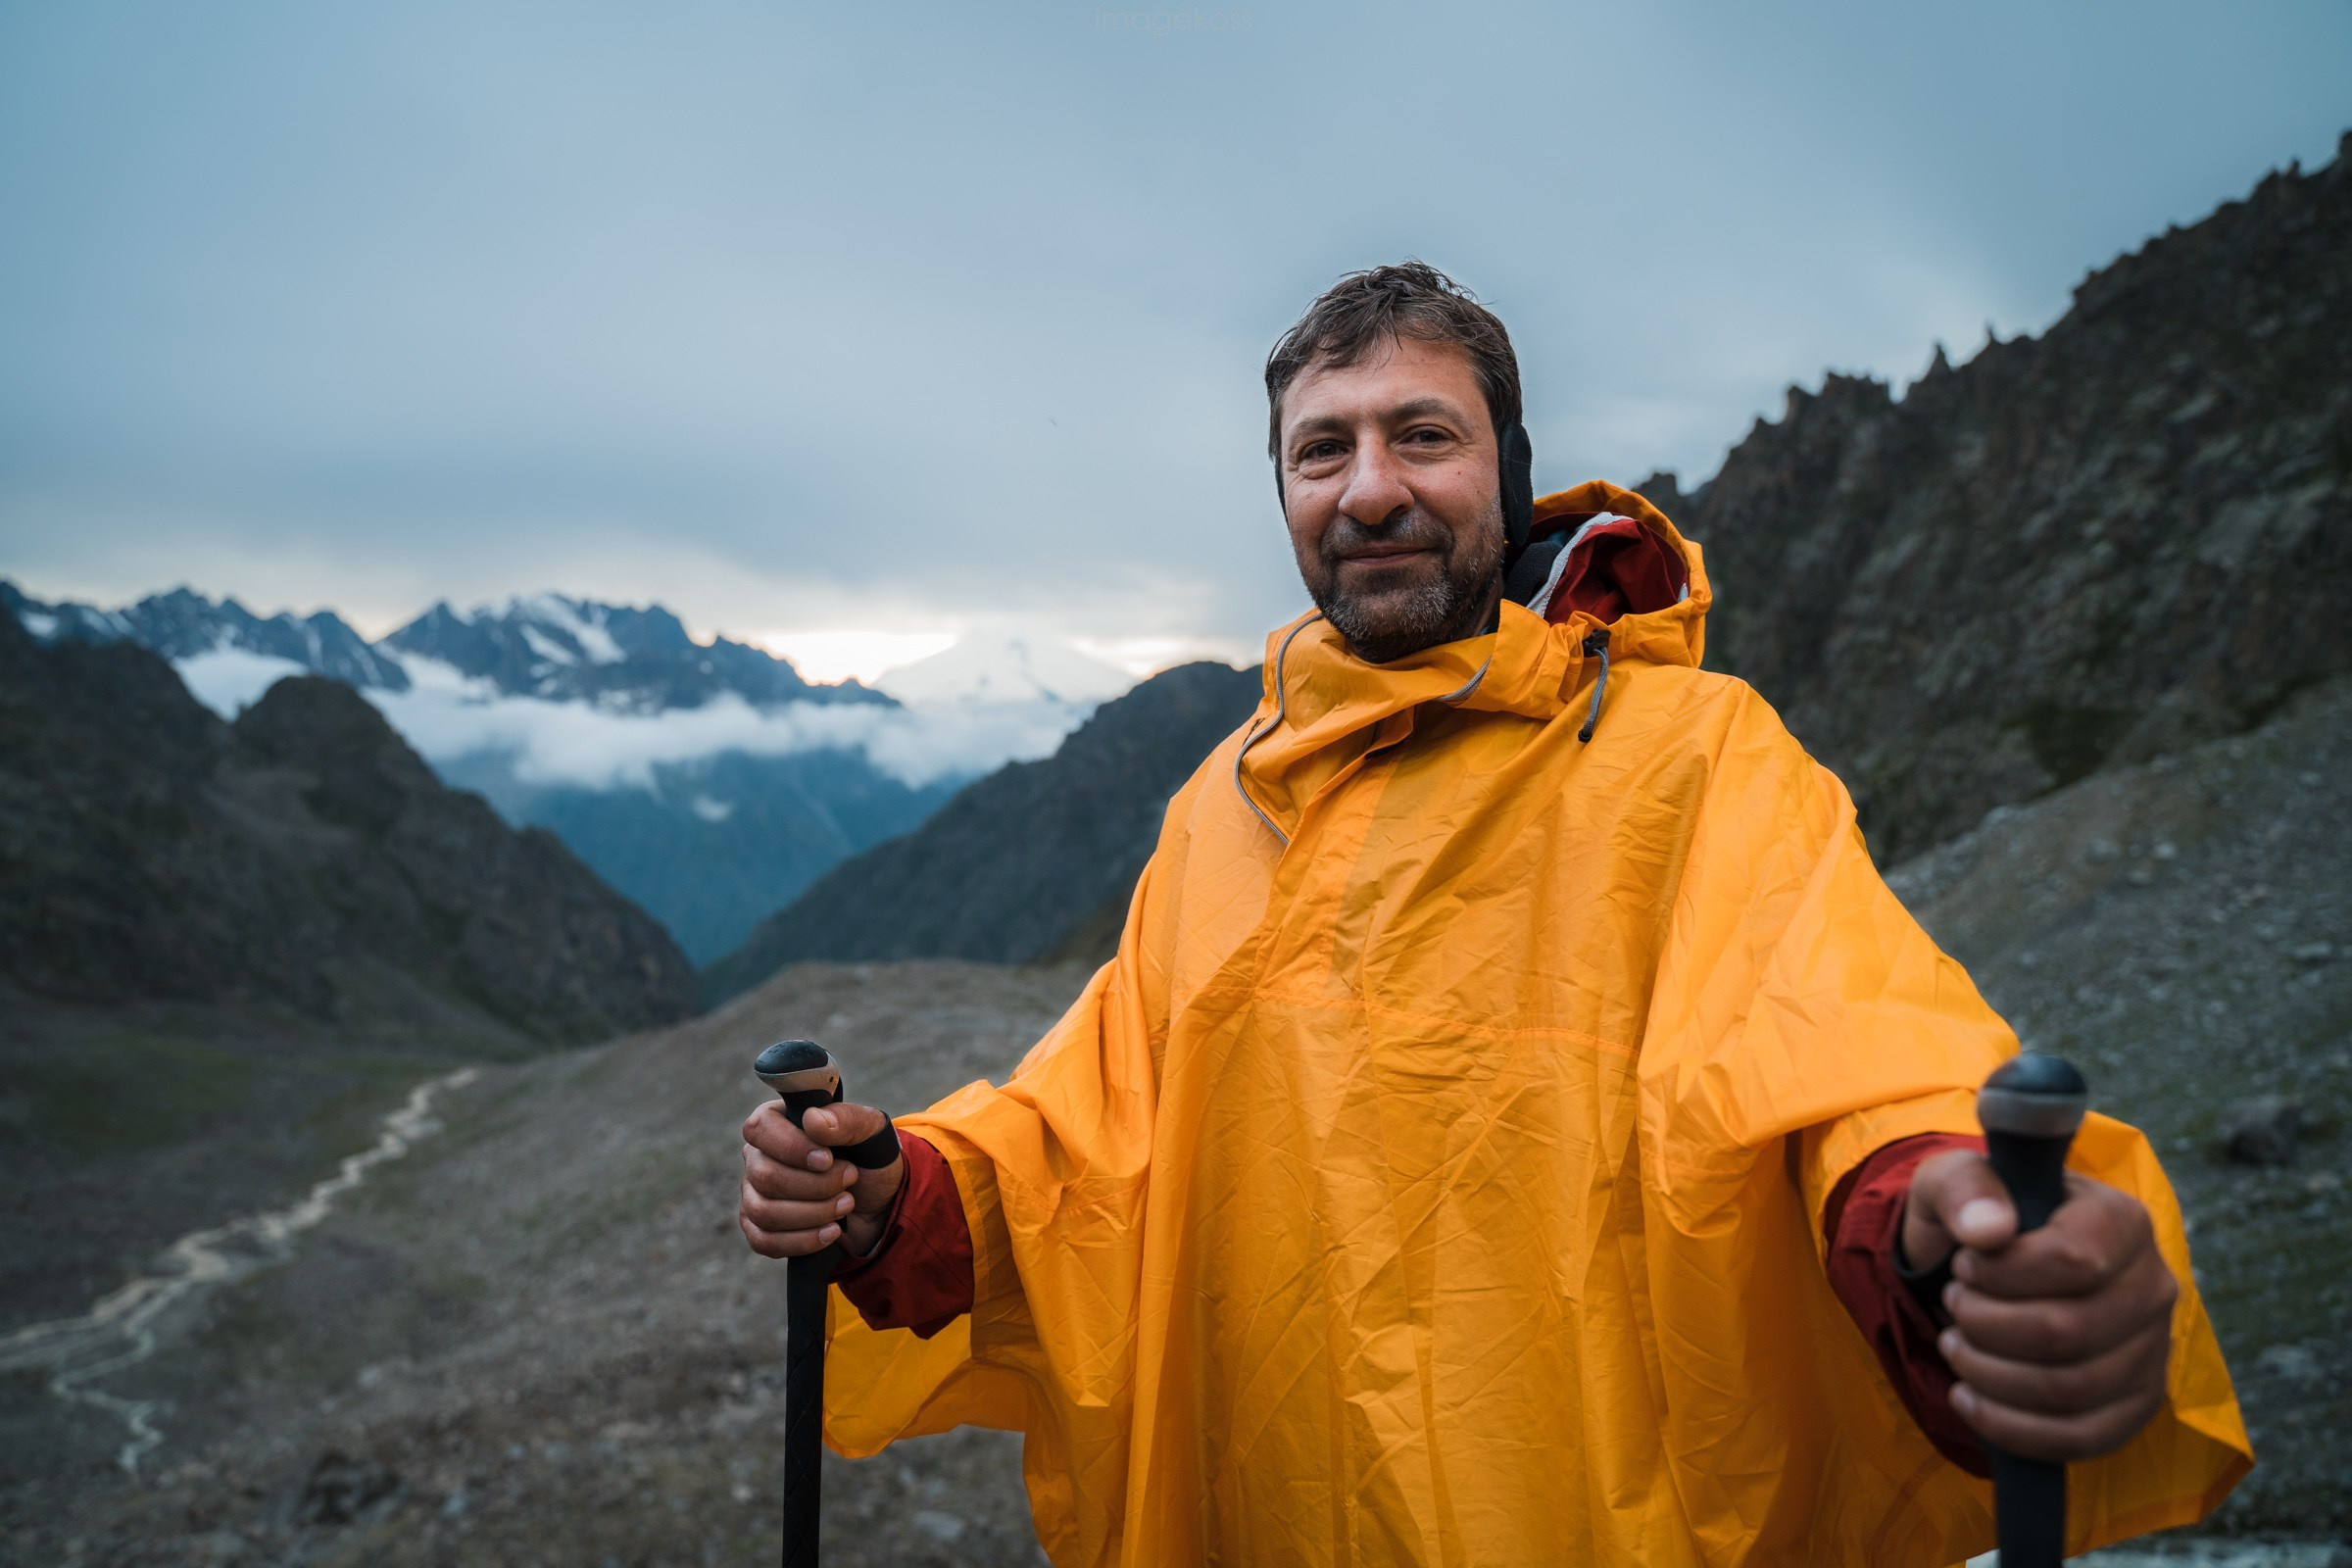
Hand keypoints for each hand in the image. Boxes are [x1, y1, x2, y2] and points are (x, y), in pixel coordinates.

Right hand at [739, 1101, 905, 1259]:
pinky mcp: (759, 1228)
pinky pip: (764, 1241)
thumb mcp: (872, 1134)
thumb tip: (812, 1119)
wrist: (879, 1205)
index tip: (828, 1159)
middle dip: (814, 1186)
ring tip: (846, 1205)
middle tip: (849, 1180)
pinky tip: (831, 1232)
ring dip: (813, 1214)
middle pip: (764, 1176)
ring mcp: (754, 1194)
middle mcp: (758, 1156)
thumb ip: (847, 1120)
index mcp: (778, 1121)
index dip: (792, 1148)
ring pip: (763, 1211)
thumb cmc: (870, 1160)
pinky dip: (802, 1240)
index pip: (760, 1128)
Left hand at [1903, 1150, 2176, 1461]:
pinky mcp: (2138, 1402)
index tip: (1964, 1265)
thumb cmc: (1976, 1219)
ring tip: (1955, 1345)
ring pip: (2071, 1389)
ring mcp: (2153, 1349)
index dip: (2003, 1273)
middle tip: (1954, 1306)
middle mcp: (2152, 1285)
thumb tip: (1987, 1230)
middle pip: (2067, 1332)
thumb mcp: (1953, 1181)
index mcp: (2120, 1220)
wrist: (1991, 1268)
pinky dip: (2012, 1427)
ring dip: (1990, 1374)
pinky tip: (1968, 1398)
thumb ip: (1964, 1189)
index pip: (2074, 1260)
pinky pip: (2083, 1437)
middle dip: (1985, 1326)